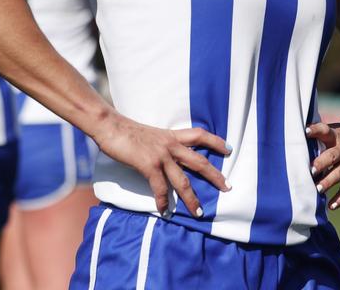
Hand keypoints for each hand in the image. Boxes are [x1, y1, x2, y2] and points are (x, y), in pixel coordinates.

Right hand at [94, 113, 230, 216]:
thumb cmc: (126, 130)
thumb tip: (166, 157)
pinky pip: (160, 188)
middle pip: (199, 161)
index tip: (228, 149)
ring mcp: (161, 155)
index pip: (200, 135)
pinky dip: (164, 202)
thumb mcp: (151, 135)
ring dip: (191, 199)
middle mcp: (171, 144)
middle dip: (215, 176)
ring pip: (183, 181)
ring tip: (198, 212)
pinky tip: (165, 212)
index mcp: (172, 135)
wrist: (111, 126)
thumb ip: (161, 144)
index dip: (216, 141)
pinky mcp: (149, 165)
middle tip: (228, 187)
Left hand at [306, 105, 339, 210]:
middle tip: (311, 171)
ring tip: (318, 190)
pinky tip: (331, 206)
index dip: (315, 130)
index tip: (305, 131)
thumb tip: (296, 138)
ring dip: (329, 182)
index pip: (325, 130)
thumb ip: (318, 136)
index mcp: (337, 136)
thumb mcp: (334, 130)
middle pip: (333, 155)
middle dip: (322, 163)